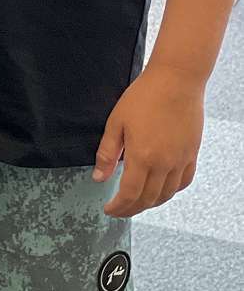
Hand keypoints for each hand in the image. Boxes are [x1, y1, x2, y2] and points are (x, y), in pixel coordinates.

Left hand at [93, 64, 204, 216]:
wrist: (177, 80)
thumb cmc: (145, 96)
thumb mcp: (116, 123)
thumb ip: (107, 153)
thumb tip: (99, 177)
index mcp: (142, 157)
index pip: (129, 195)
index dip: (118, 207)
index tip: (109, 210)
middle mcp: (164, 163)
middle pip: (148, 199)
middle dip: (131, 209)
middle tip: (119, 210)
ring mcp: (181, 160)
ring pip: (166, 194)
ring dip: (150, 203)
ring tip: (136, 203)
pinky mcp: (192, 153)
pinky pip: (183, 182)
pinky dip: (170, 191)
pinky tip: (160, 189)